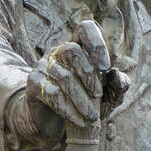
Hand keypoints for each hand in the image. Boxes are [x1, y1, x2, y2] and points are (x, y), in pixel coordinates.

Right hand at [25, 19, 109, 133]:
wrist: (55, 123)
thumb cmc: (85, 104)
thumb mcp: (107, 98)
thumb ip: (117, 86)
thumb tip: (117, 74)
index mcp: (79, 48)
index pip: (85, 28)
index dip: (97, 44)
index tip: (106, 67)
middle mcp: (58, 52)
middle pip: (71, 49)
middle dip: (88, 74)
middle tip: (98, 95)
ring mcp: (43, 66)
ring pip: (64, 77)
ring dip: (81, 100)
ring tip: (92, 117)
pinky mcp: (34, 84)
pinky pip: (52, 94)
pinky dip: (68, 109)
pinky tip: (78, 120)